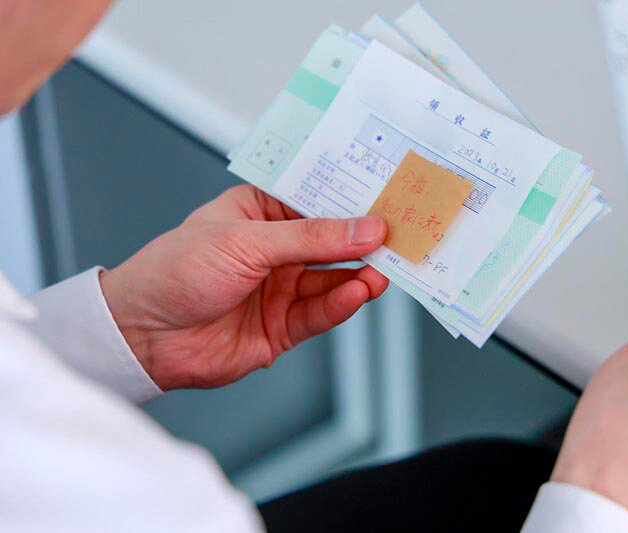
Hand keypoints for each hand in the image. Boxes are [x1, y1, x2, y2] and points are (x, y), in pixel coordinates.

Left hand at [99, 186, 388, 390]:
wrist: (143, 335)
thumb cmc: (175, 271)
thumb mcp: (246, 241)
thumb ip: (311, 238)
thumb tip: (365, 229)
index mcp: (262, 213)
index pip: (317, 201)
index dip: (353, 200)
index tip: (389, 197)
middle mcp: (276, 250)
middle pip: (333, 242)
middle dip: (366, 241)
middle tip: (401, 238)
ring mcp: (281, 289)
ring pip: (333, 280)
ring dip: (359, 275)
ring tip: (384, 270)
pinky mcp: (283, 327)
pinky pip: (320, 313)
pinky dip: (341, 304)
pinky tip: (357, 293)